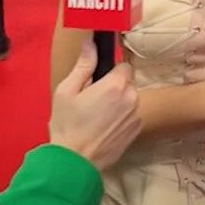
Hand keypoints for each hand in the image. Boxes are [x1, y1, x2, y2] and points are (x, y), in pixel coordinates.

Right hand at [48, 41, 140, 170]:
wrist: (75, 161)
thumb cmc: (67, 125)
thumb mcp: (67, 91)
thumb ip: (83, 65)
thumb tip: (91, 43)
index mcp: (116, 85)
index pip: (124, 66)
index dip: (111, 71)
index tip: (98, 80)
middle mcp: (132, 98)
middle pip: (127, 83)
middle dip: (113, 87)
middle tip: (92, 100)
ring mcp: (136, 116)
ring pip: (130, 100)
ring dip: (119, 103)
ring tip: (96, 116)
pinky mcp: (136, 131)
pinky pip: (131, 116)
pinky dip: (121, 118)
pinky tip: (104, 128)